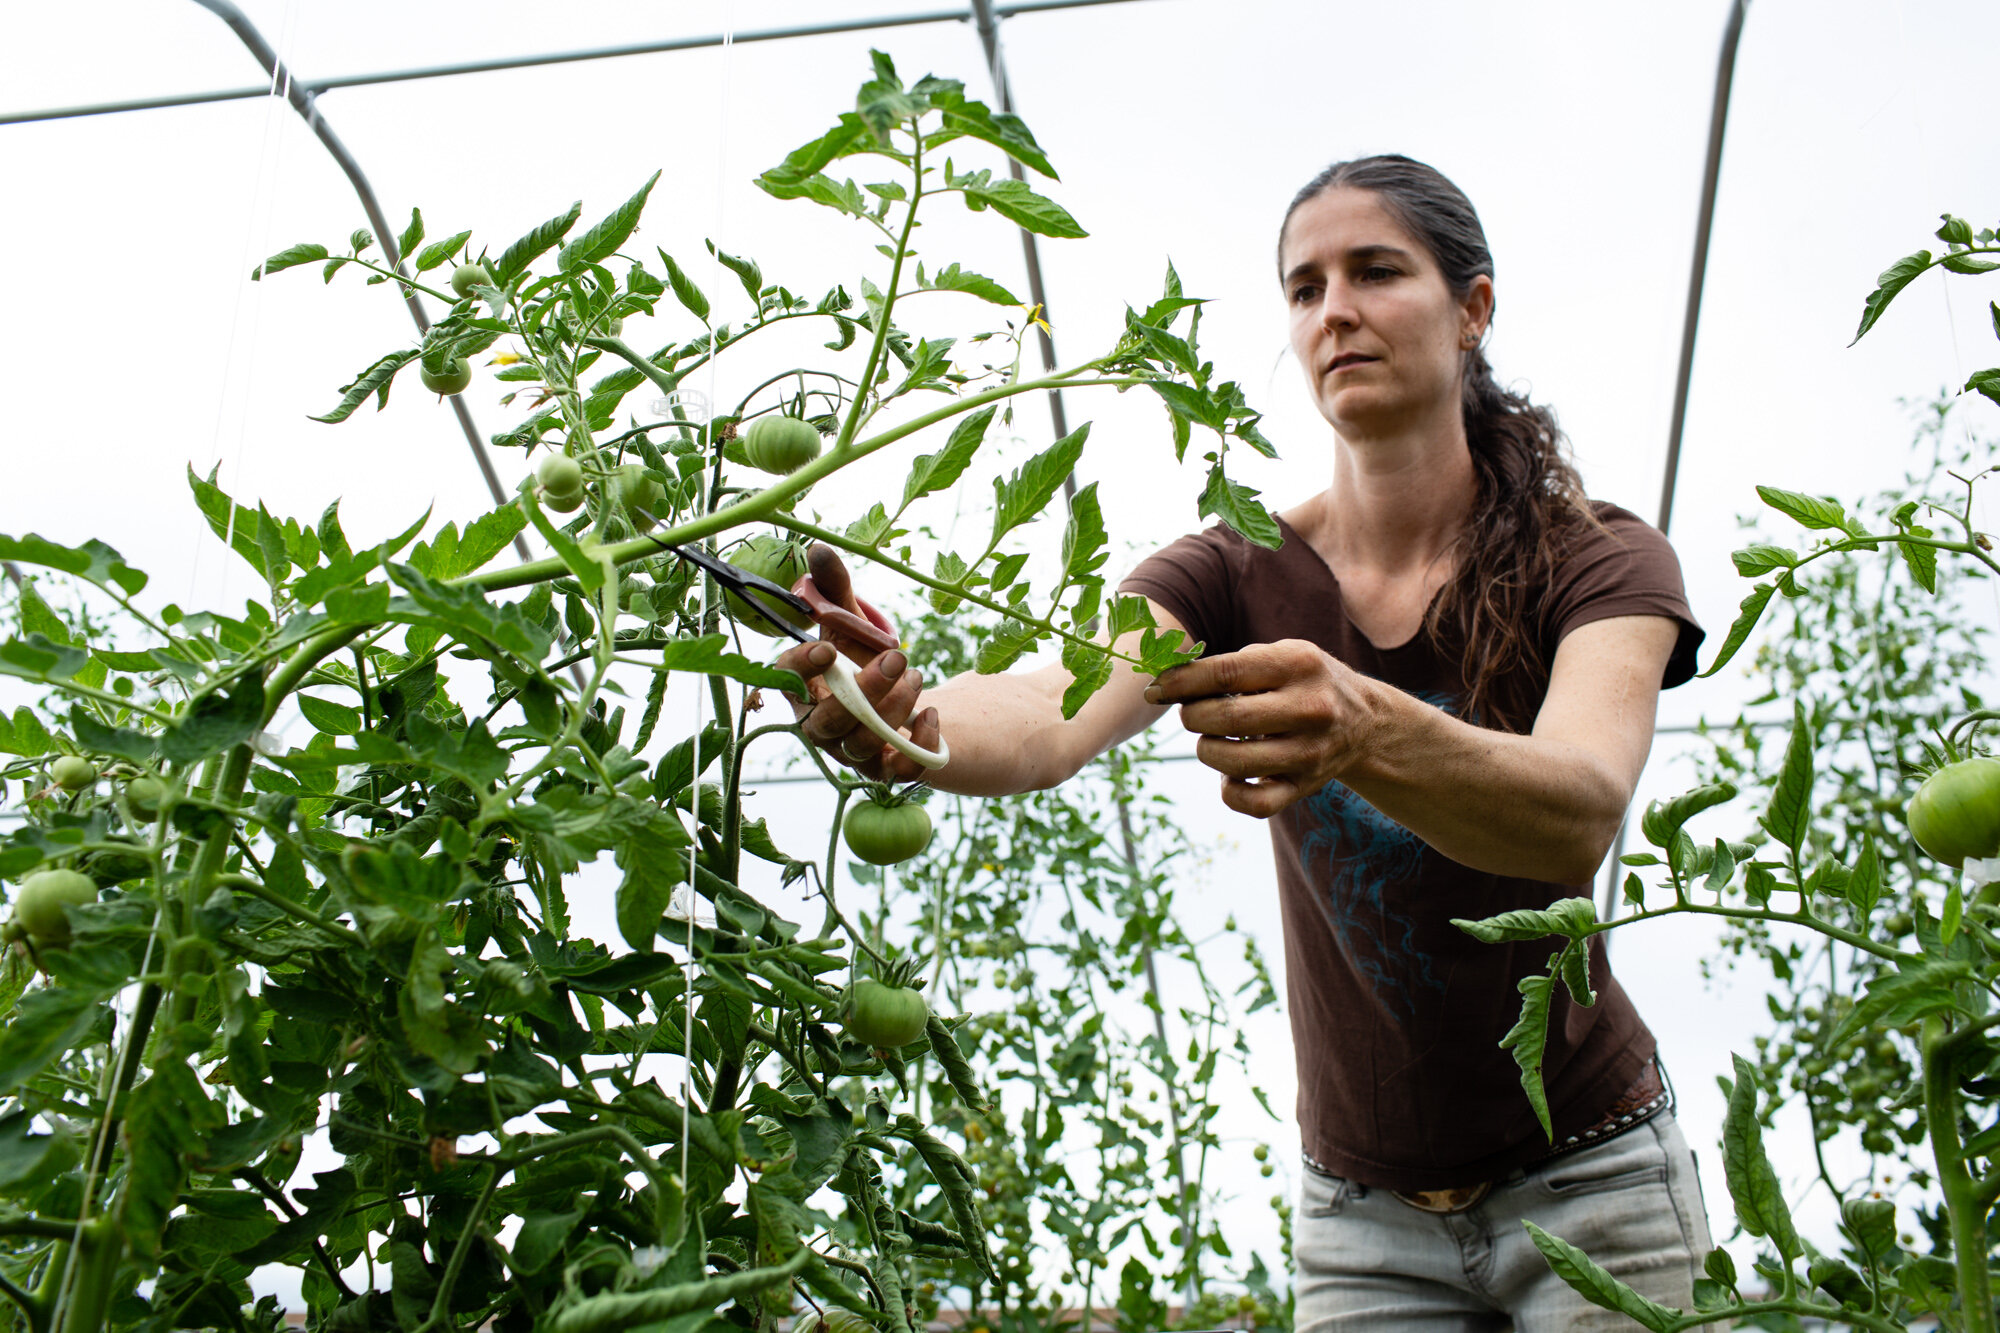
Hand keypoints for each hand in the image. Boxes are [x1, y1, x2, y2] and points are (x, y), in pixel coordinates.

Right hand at [774, 545, 942, 781]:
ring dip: (894, 709)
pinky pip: (898, 771)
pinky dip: (918, 745)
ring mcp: (851, 751)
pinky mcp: (885, 769)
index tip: (826, 645)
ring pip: (864, 744)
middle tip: (897, 657)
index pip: (786, 683)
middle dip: (865, 691)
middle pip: (829, 723)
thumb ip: (833, 589)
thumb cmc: (859, 654)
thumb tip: (819, 548)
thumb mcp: (847, 619)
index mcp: (802, 688)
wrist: (894, 694)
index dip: (801, 667)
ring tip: (916, 673)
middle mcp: (820, 726)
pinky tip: (931, 714)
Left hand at [1142, 639, 1377, 817]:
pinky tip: (1230, 775)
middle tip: (1190, 713)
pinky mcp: (1307, 787)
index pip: (1226, 672)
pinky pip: (1255, 804)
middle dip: (1192, 716)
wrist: (1366, 722)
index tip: (1154, 688)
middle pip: (1226, 718)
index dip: (1180, 682)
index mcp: (1298, 664)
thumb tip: (1168, 684)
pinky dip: (1230, 792)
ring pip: (1234, 763)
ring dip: (1206, 750)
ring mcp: (1311, 752)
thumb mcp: (1281, 655)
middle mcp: (1310, 708)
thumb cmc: (1303, 682)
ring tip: (1212, 739)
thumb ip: (1232, 665)